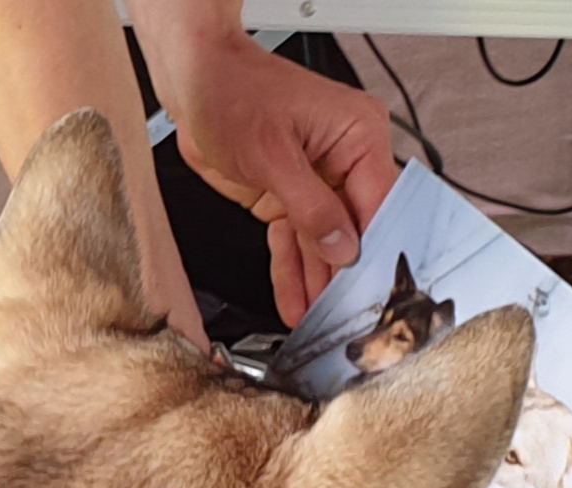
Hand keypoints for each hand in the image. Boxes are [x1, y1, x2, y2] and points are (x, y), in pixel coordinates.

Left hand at [168, 35, 395, 326]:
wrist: (191, 83)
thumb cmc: (231, 90)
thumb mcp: (272, 154)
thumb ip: (310, 207)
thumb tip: (341, 247)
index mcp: (357, 135)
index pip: (380, 202)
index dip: (375, 247)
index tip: (371, 287)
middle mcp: (342, 159)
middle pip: (354, 229)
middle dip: (345, 275)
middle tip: (343, 314)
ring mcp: (315, 181)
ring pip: (323, 243)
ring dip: (317, 283)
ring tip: (317, 319)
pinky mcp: (288, 197)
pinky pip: (296, 241)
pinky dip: (292, 272)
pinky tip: (295, 301)